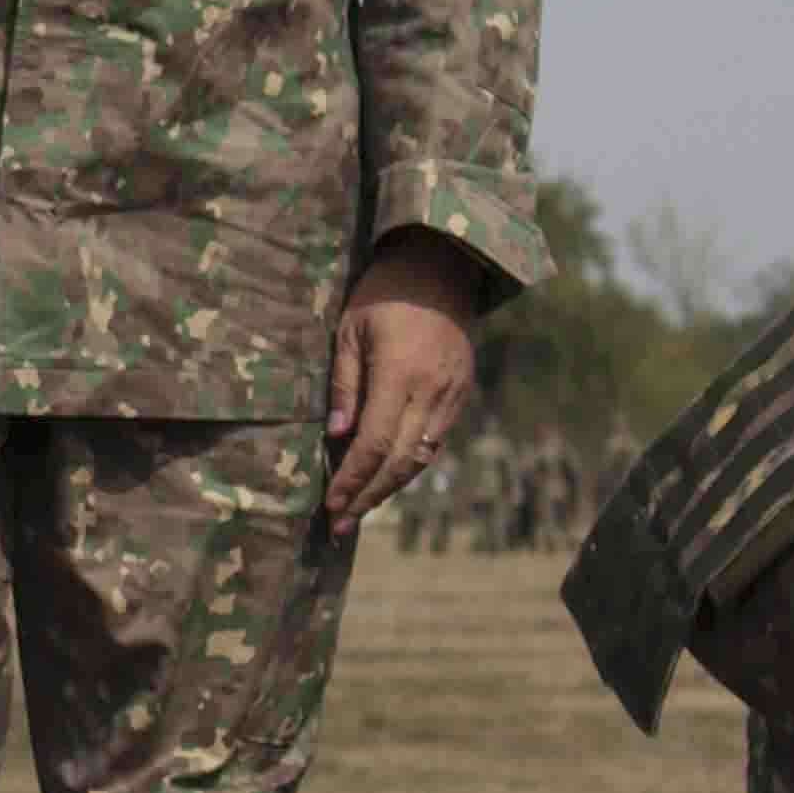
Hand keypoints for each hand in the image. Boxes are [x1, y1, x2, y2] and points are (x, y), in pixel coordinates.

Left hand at [323, 240, 490, 518]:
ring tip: (360, 510)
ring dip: (390, 488)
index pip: (374, 444)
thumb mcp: (350, 331)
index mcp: (400, 375)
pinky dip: (411, 465)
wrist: (443, 267)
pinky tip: (388, 478)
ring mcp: (452, 395)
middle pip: (400, 461)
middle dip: (368, 496)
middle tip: (340, 525)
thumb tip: (336, 436)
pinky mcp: (462, 393)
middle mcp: (432, 391)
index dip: (352, 479)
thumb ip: (345, 385)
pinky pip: (435, 441)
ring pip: (421, 457)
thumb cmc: (384, 294)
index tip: (330, 504)